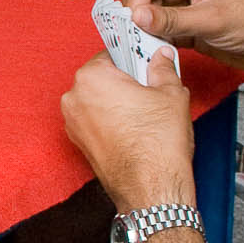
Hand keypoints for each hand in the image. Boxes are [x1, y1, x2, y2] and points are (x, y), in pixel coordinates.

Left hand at [61, 51, 195, 211]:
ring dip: (117, 102)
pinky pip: (95, 121)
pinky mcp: (78, 143)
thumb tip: (160, 56)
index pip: (112, 53)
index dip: (134, 59)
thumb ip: (162, 68)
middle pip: (103, 78)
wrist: (151, 189)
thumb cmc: (158, 143)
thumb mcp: (170, 93)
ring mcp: (72, 123)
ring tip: (144, 113)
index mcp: (91, 77)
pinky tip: (134, 130)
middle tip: (150, 92)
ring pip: (98, 100)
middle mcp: (73, 98)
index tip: (147, 65)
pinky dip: (111, 121)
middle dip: (125, 81)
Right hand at [123, 0, 243, 89]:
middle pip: (145, 0)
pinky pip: (162, 34)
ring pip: (150, 19)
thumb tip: (137, 16)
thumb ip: (172, 19)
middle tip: (133, 41)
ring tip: (144, 49)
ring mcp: (184, 7)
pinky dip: (156, 44)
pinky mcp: (187, 28)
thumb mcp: (213, 18)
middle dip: (138, 20)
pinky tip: (155, 54)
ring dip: (145, 34)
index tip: (132, 26)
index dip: (136, 3)